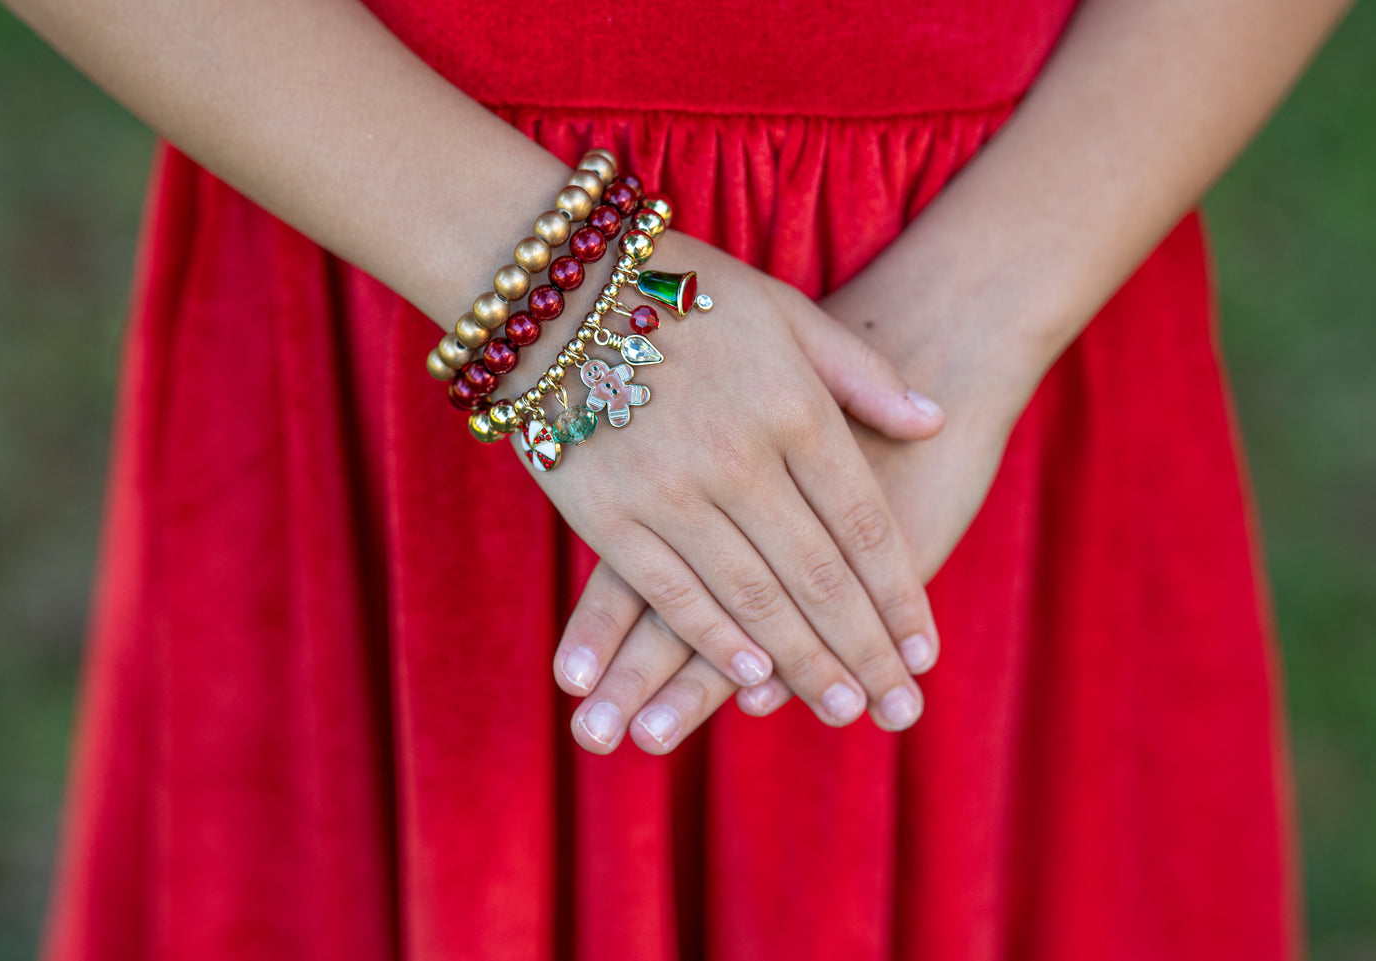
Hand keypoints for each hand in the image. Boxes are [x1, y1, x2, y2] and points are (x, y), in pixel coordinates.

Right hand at [523, 233, 944, 752]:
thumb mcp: (785, 313)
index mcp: (794, 407)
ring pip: (754, 597)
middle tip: (899, 710)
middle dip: (866, 651)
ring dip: (804, 664)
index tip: (924, 650)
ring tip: (843, 710)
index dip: (899, 595)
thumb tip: (933, 420)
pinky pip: (672, 593)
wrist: (553, 284)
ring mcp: (670, 490)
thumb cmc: (680, 289)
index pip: (863, 524)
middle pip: (820, 576)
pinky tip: (751, 683)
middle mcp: (741, 457)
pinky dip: (717, 642)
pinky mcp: (605, 513)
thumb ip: (860, 373)